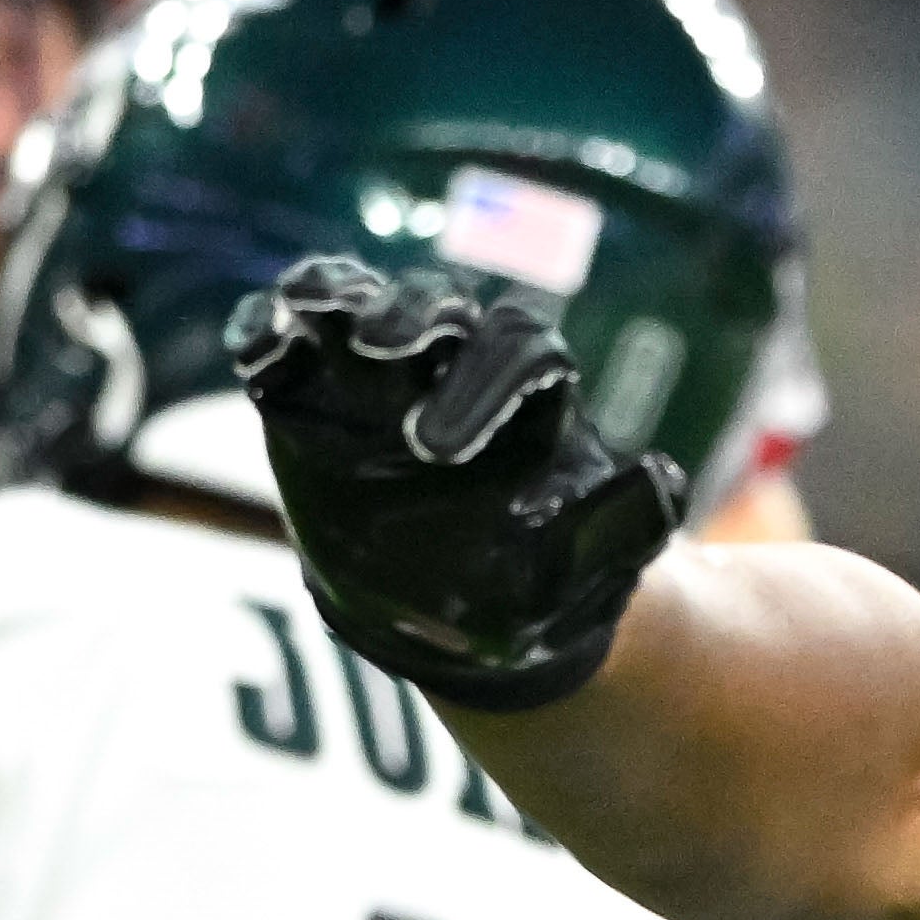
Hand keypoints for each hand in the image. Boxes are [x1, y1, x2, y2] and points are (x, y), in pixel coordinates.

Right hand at [223, 258, 679, 709]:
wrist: (456, 617)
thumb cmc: (533, 589)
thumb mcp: (585, 572)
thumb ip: (624, 525)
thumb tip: (664, 478)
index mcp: (532, 403)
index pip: (521, 352)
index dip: (488, 382)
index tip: (441, 449)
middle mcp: (459, 367)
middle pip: (444, 311)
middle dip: (414, 324)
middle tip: (383, 355)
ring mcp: (384, 371)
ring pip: (366, 301)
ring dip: (338, 303)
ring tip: (305, 326)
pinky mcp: (317, 386)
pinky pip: (293, 334)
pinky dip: (270, 330)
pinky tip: (255, 355)